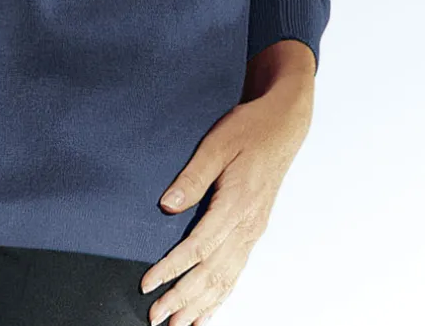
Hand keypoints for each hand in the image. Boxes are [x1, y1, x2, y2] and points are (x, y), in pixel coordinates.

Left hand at [139, 72, 314, 323]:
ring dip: (201, 305)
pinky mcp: (253, 230)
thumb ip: (192, 176)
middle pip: (211, 274)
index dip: (171, 269)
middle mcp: (247, 226)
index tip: (148, 284)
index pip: (198, 248)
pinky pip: (237, 272)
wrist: (282, 124)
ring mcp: (252, 231)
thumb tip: (168, 204)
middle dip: (183, 300)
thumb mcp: (216, 144)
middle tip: (156, 319)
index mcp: (236, 206)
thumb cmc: (249, 130)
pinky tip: (209, 310)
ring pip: (226, 279)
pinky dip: (222, 296)